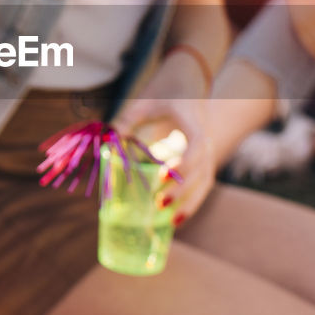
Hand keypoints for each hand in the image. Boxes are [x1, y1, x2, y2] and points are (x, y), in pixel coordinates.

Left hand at [113, 53, 214, 226]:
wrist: (191, 92)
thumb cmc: (164, 100)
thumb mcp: (145, 104)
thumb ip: (126, 120)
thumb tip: (107, 140)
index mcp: (193, 122)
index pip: (196, 144)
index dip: (184, 161)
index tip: (162, 174)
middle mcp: (205, 139)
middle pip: (201, 169)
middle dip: (183, 189)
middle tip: (158, 202)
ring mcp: (207, 153)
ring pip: (205, 182)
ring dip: (191, 203)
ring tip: (171, 222)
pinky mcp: (204, 165)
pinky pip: (202, 187)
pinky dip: (192, 204)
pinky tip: (175, 220)